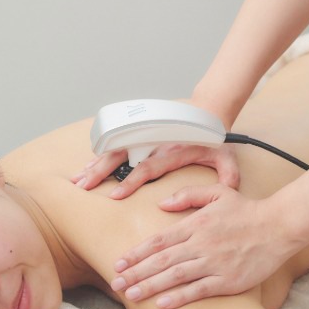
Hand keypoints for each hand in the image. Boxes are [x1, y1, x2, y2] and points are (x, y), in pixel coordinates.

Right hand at [71, 144, 239, 198]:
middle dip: (101, 172)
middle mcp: (153, 144)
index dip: (131, 182)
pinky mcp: (141, 135)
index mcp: (171, 152)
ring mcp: (145, 139)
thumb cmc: (213, 139)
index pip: (147, 168)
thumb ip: (228, 174)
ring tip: (77, 180)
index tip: (115, 195)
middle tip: (84, 187)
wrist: (207, 113)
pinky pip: (116, 144)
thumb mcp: (226, 156)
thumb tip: (230, 190)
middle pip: (122, 157)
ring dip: (95, 165)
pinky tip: (87, 167)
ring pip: (114, 151)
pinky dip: (100, 154)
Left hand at [109, 184, 298, 308]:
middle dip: (136, 273)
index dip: (137, 252)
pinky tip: (163, 304)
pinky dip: (181, 297)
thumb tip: (161, 204)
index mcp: (196, 223)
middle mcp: (201, 243)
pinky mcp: (228, 279)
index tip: (119, 262)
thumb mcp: (217, 192)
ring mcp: (214, 262)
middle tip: (116, 284)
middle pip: (162, 260)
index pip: (159, 240)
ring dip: (151, 286)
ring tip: (131, 295)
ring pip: (176, 276)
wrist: (278, 225)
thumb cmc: (247, 209)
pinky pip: (200, 290)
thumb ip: (187, 195)